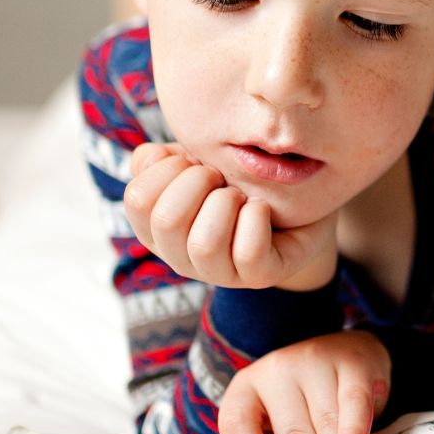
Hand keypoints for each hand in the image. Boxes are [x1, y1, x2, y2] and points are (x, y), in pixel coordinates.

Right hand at [124, 142, 337, 289]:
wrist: (296, 200)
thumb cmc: (237, 178)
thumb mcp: (195, 159)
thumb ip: (164, 157)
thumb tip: (151, 156)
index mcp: (156, 228)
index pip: (136, 199)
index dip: (165, 168)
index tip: (191, 160)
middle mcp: (180, 256)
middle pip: (166, 221)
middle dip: (197, 182)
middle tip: (219, 176)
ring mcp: (218, 273)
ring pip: (204, 244)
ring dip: (226, 202)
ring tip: (241, 194)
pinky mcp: (258, 277)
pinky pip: (248, 253)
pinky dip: (256, 219)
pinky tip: (261, 207)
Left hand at [219, 330, 391, 433]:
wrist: (349, 351)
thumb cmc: (308, 401)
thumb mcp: (281, 421)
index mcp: (246, 388)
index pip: (238, 425)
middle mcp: (276, 371)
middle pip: (290, 431)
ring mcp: (315, 363)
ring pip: (326, 422)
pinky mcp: (352, 364)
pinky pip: (354, 404)